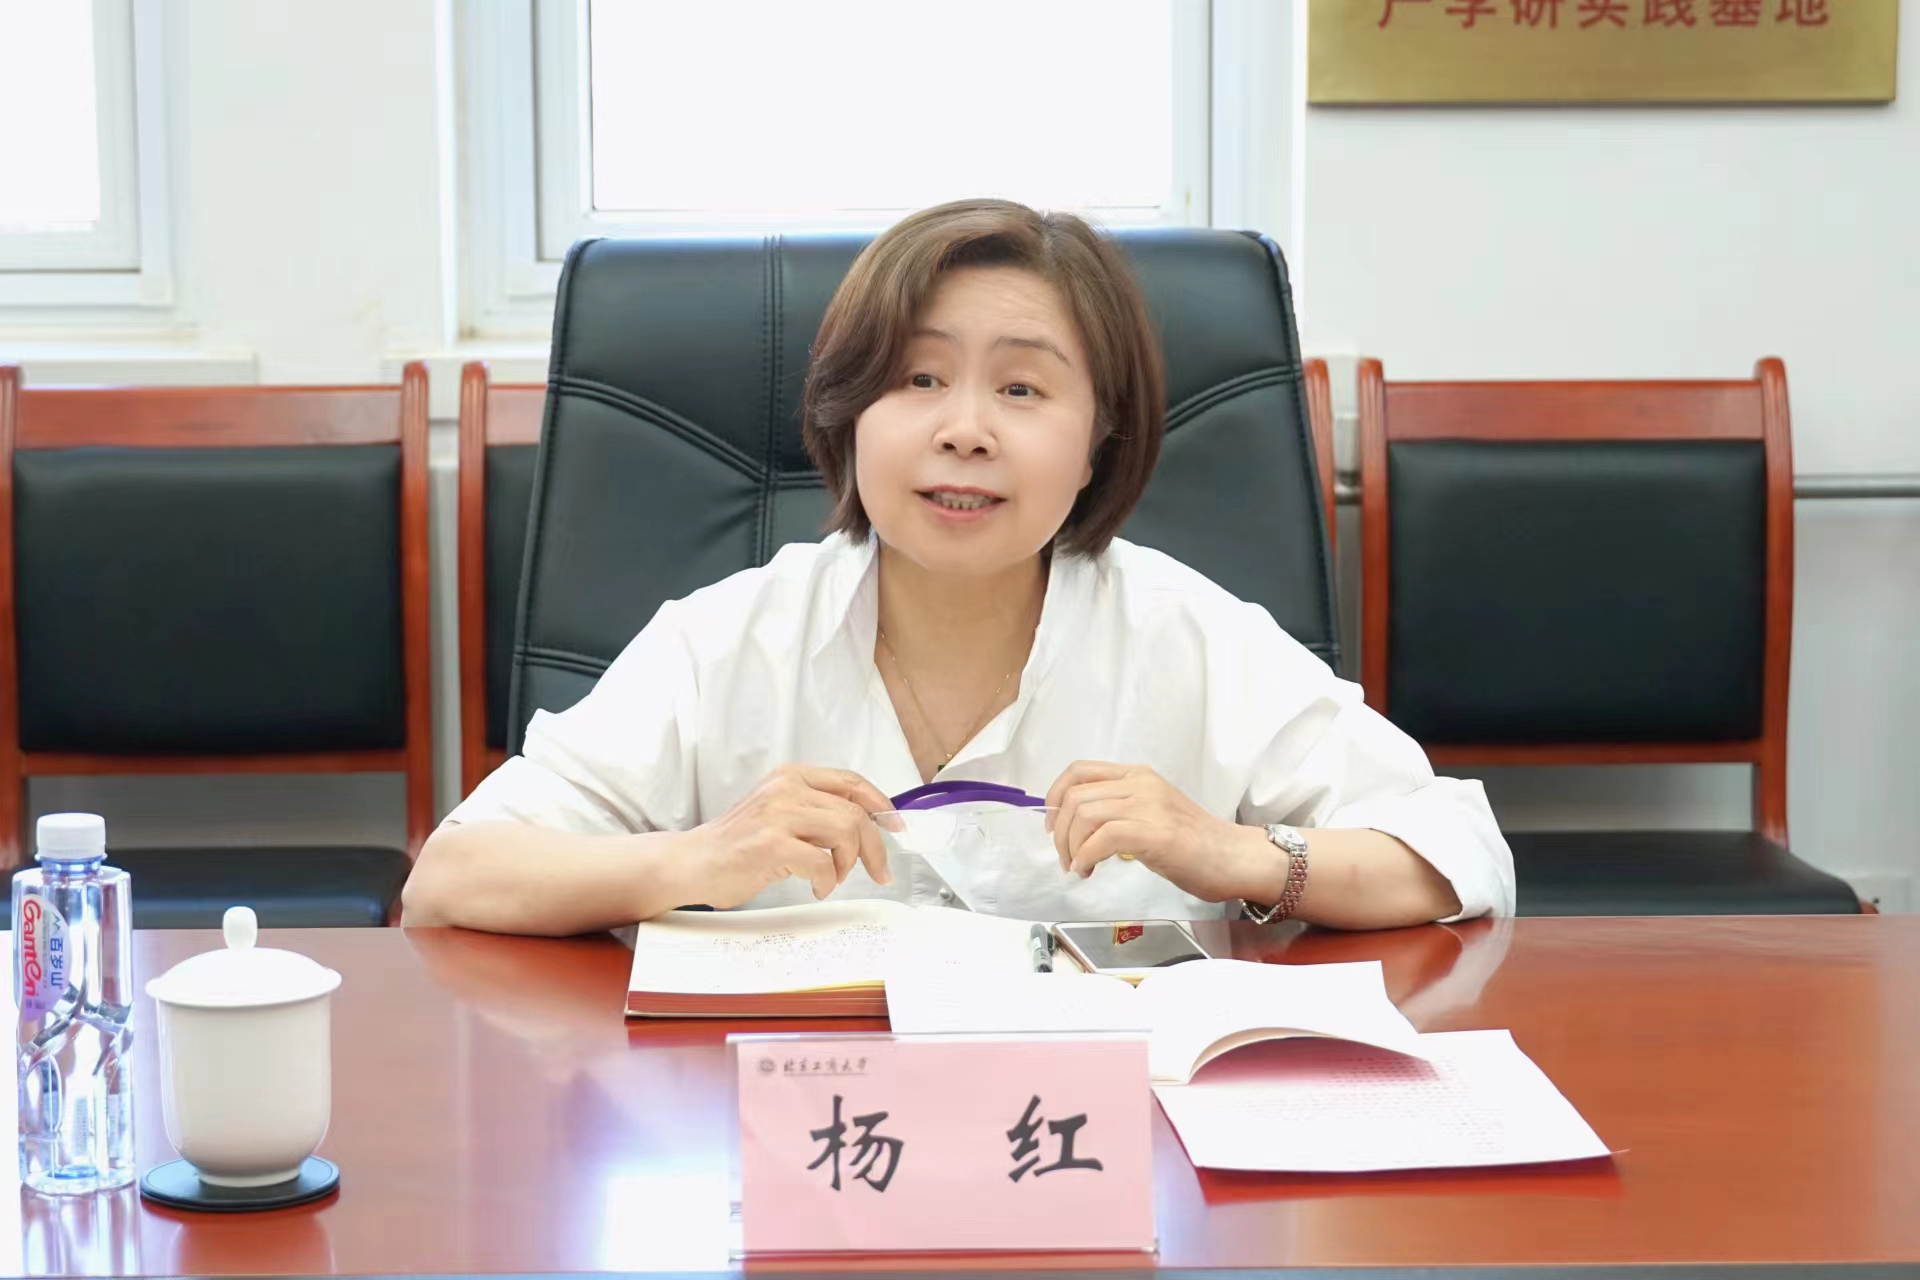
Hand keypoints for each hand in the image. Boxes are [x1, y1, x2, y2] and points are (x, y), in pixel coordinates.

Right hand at [680, 766, 894, 907]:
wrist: (693, 862)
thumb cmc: (738, 844)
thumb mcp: (778, 812)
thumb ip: (815, 810)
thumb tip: (867, 824)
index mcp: (790, 776)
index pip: (850, 782)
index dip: (881, 805)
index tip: (897, 827)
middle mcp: (785, 788)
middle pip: (854, 812)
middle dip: (875, 847)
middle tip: (879, 872)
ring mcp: (777, 814)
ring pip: (845, 831)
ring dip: (848, 863)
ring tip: (832, 878)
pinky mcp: (771, 844)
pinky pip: (823, 862)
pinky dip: (827, 881)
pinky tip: (815, 888)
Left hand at [1045, 761, 1274, 904]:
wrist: (1234, 857)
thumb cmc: (1195, 844)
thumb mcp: (1151, 815)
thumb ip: (1120, 812)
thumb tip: (1079, 829)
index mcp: (1137, 776)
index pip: (1080, 771)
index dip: (1055, 796)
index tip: (1053, 827)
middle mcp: (1140, 783)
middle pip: (1075, 796)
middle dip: (1059, 832)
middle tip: (1065, 858)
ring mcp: (1149, 805)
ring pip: (1084, 814)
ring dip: (1070, 846)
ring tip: (1078, 868)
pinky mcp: (1155, 832)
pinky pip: (1102, 837)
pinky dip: (1085, 856)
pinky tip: (1088, 871)